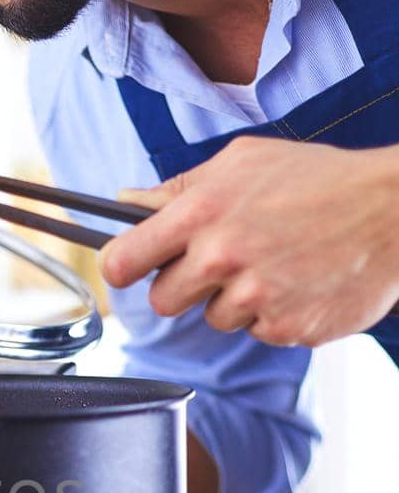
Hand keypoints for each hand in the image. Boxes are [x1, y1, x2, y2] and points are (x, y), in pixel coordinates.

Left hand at [100, 137, 398, 346]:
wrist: (393, 209)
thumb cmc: (317, 179)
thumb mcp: (243, 162)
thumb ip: (180, 188)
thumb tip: (127, 202)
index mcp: (201, 212)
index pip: (123, 260)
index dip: (121, 266)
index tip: (128, 267)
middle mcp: (222, 257)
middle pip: (162, 301)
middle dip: (182, 286)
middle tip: (218, 263)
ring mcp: (255, 297)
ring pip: (213, 318)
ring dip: (234, 298)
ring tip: (275, 262)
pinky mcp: (286, 327)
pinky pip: (257, 331)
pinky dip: (273, 312)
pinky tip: (299, 280)